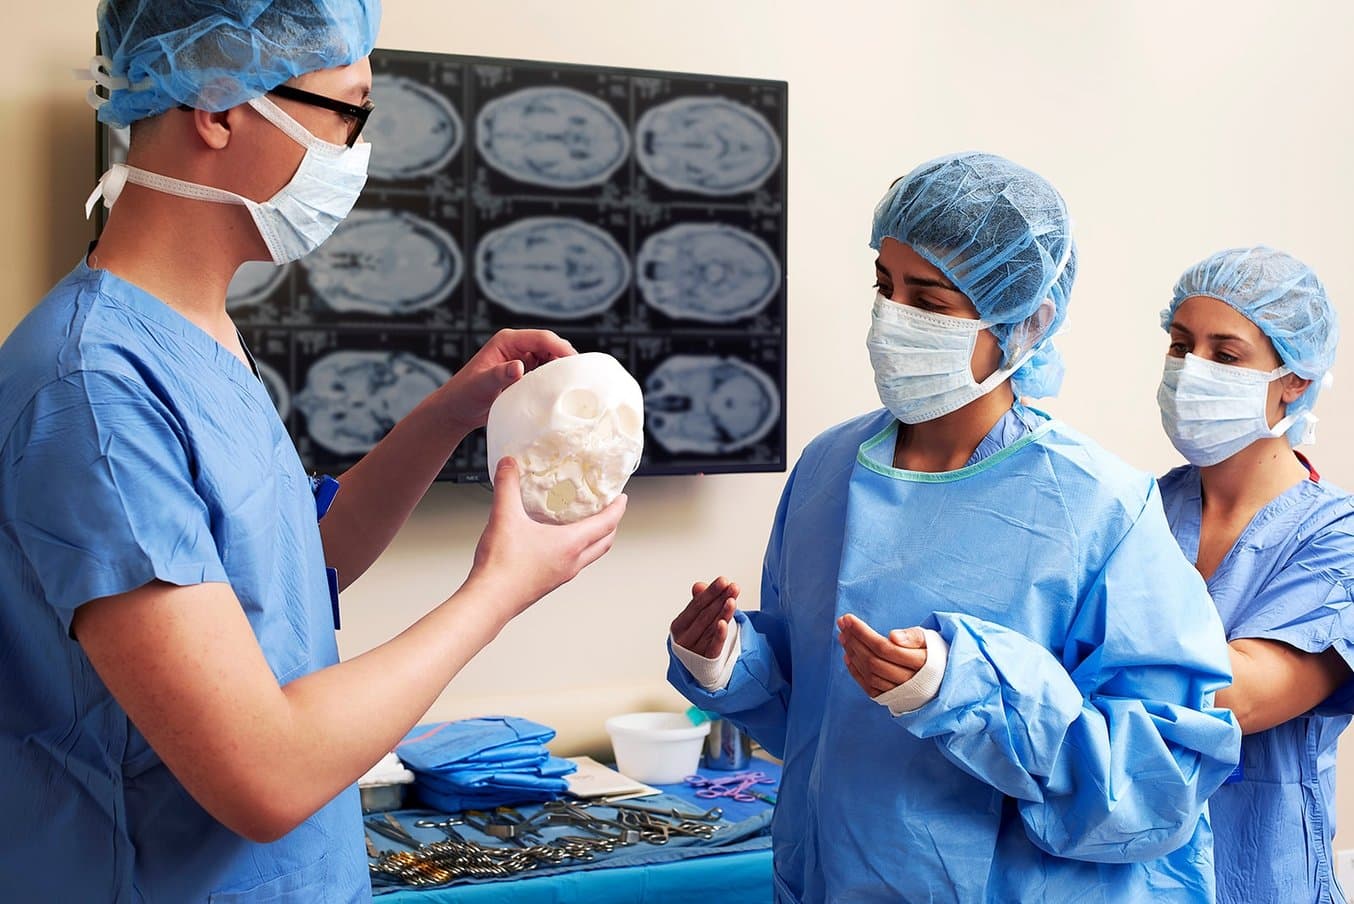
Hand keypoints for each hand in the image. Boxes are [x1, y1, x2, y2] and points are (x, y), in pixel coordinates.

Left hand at [440, 329, 576, 434]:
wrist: (457, 410)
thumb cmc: (464, 395)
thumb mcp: (481, 385)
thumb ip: (499, 374)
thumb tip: (519, 366)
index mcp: (507, 341)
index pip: (541, 338)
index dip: (561, 348)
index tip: (575, 363)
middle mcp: (516, 346)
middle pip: (550, 345)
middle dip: (566, 357)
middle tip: (581, 375)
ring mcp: (521, 359)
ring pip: (550, 358)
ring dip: (562, 368)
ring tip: (575, 383)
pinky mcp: (524, 373)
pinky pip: (545, 371)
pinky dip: (554, 378)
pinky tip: (562, 390)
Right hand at [469, 458, 625, 618]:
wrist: (490, 600)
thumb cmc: (502, 568)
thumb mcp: (505, 517)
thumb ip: (507, 486)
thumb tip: (508, 466)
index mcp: (570, 545)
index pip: (606, 524)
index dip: (617, 509)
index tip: (622, 498)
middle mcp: (572, 562)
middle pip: (604, 542)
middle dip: (611, 525)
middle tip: (610, 510)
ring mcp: (561, 574)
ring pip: (590, 555)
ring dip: (594, 539)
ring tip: (585, 523)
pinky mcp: (549, 582)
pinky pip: (572, 563)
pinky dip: (575, 549)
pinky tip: (556, 541)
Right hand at [670, 577, 738, 657]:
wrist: (697, 667)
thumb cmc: (697, 638)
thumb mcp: (696, 620)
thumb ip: (699, 603)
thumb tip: (699, 586)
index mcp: (679, 625)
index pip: (696, 605)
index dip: (710, 592)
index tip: (723, 581)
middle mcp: (684, 638)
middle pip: (705, 614)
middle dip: (720, 599)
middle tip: (732, 586)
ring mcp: (695, 650)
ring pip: (711, 627)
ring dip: (723, 612)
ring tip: (732, 599)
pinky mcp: (707, 660)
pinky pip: (714, 646)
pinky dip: (719, 634)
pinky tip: (723, 623)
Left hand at [836, 614, 926, 697]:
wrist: (942, 680)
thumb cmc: (932, 653)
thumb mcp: (929, 639)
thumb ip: (913, 637)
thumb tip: (893, 636)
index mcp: (921, 663)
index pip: (884, 647)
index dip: (862, 633)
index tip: (848, 619)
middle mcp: (909, 680)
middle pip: (873, 660)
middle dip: (854, 640)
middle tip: (842, 624)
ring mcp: (899, 692)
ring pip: (869, 673)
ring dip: (852, 654)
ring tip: (843, 636)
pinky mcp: (891, 699)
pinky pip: (869, 687)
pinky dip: (855, 672)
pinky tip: (847, 656)